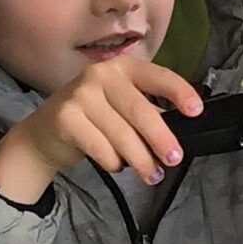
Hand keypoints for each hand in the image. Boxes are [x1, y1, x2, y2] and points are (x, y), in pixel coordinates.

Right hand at [0, 57, 203, 204]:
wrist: (45, 132)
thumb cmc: (94, 119)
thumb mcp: (122, 108)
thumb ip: (148, 114)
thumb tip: (178, 136)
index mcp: (124, 68)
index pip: (158, 76)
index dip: (179, 92)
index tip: (196, 111)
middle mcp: (101, 74)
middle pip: (140, 110)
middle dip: (161, 138)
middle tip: (174, 159)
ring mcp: (81, 94)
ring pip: (122, 134)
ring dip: (141, 160)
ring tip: (152, 175)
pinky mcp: (66, 117)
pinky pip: (101, 147)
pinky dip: (113, 162)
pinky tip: (116, 165)